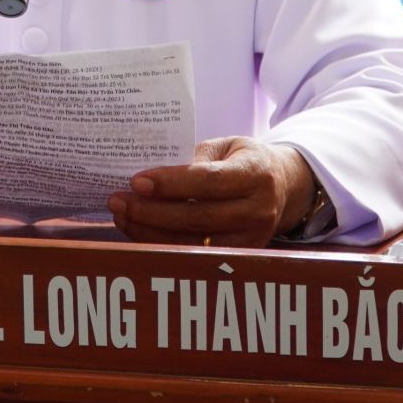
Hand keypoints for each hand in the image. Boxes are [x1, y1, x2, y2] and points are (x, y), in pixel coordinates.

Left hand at [107, 137, 319, 248]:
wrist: (284, 188)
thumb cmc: (246, 161)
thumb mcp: (228, 145)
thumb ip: (197, 156)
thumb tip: (154, 175)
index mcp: (255, 174)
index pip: (208, 181)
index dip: (171, 183)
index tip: (137, 181)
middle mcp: (257, 210)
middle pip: (196, 217)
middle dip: (151, 211)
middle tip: (118, 200)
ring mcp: (250, 239)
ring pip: (192, 243)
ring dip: (150, 231)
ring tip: (122, 216)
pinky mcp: (239, 257)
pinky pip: (193, 257)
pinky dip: (162, 245)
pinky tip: (140, 231)